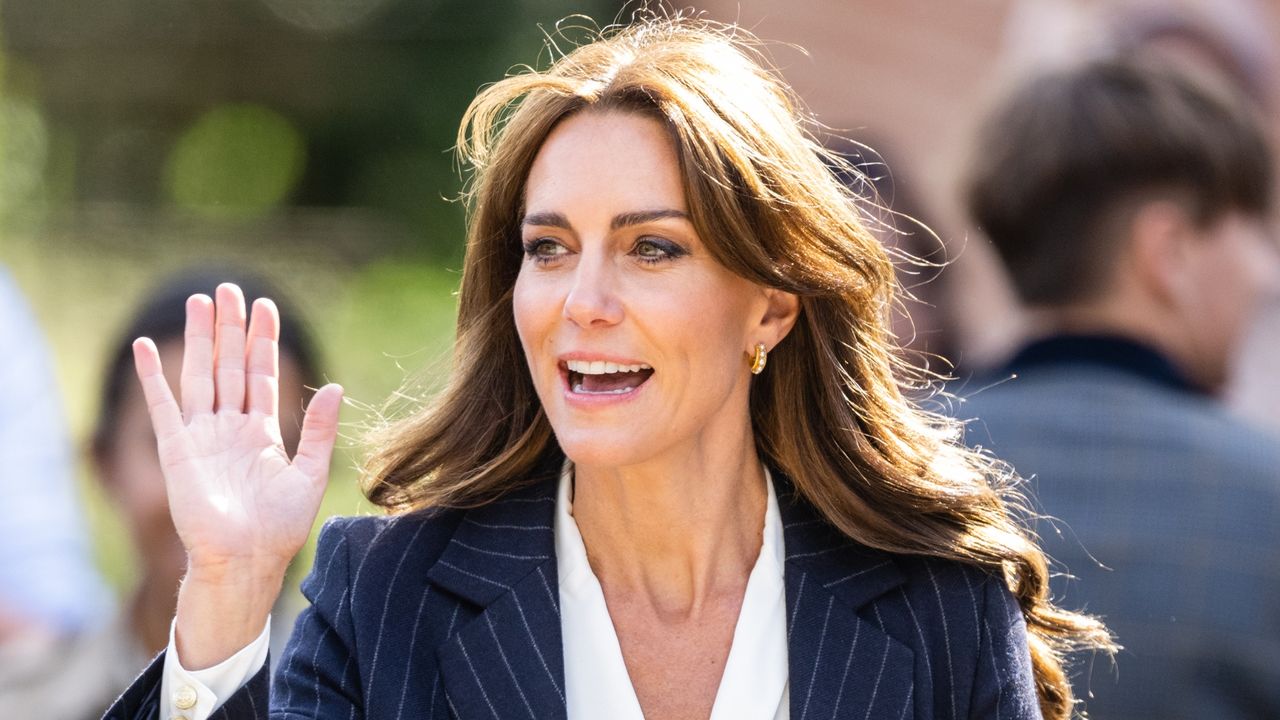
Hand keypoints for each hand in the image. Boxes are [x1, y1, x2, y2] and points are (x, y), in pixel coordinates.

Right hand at [132, 282, 342, 666]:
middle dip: (231, 328)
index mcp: (263, 432)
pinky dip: (154, 376)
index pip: (261, 374)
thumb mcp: (310, 474)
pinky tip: (148, 347)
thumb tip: (337, 388)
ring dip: (200, 340)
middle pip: (230, 366)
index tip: (265, 306)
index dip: (263, 341)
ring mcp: (202, 436)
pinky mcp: (177, 450)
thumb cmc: (280, 527)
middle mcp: (230, 428)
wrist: (246, 560)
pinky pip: (163, 405)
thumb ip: (318, 430)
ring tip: (199, 301)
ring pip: (201, 376)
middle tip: (228, 288)